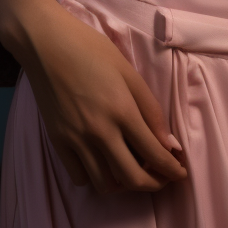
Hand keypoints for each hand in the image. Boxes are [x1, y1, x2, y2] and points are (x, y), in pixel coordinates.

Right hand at [19, 1, 187, 194]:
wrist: (46, 44)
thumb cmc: (91, 49)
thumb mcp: (128, 71)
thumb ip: (150, 109)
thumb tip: (169, 144)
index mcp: (122, 110)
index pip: (154, 154)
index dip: (171, 169)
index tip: (180, 173)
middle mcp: (100, 132)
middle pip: (132, 178)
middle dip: (153, 184)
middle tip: (161, 178)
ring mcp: (76, 140)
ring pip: (105, 184)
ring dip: (124, 184)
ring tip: (132, 169)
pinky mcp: (58, 142)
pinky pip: (80, 177)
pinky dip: (95, 178)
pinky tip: (102, 163)